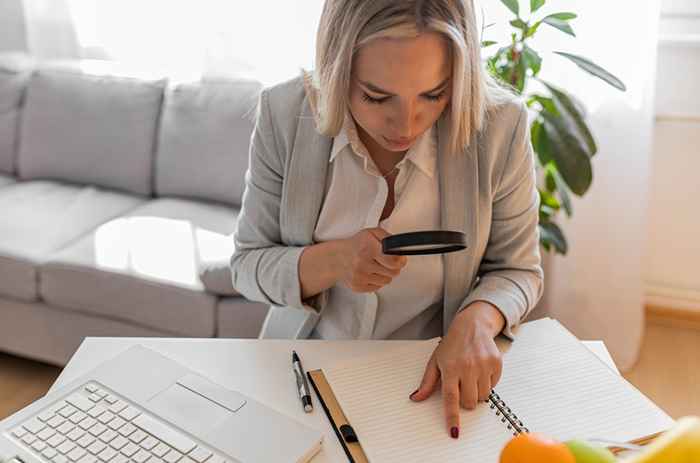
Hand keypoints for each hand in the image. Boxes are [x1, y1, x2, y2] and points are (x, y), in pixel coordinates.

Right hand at [336, 227, 406, 292]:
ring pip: (387, 281)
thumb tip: (401, 252)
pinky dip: (376, 281)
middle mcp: (362, 263)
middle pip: (393, 272)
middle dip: (394, 267)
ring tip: (375, 266)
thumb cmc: (358, 245)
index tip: (399, 259)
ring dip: (385, 274)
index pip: (393, 261)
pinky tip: (369, 273)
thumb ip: (390, 240)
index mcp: (367, 247)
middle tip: (387, 261)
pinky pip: (378, 287)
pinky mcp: (357, 286)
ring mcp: (359, 276)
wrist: (338, 257)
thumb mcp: (373, 233)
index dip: (400, 261)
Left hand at [409, 303, 504, 438]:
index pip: (451, 398)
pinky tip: (480, 369)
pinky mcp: (496, 363)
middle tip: (461, 385)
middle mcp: (468, 367)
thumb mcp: (435, 361)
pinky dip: (487, 382)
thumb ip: (427, 382)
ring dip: (476, 392)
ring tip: (471, 376)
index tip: (454, 432)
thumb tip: (416, 398)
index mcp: (450, 368)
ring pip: (483, 396)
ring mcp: (483, 365)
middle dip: (465, 400)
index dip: (452, 417)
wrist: (472, 325)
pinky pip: (493, 386)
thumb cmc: (451, 345)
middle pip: (470, 402)